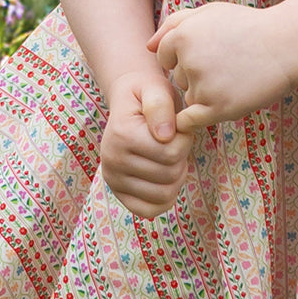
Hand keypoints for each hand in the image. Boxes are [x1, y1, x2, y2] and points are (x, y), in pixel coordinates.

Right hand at [99, 67, 194, 219]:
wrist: (128, 100)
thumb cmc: (147, 94)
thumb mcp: (156, 88)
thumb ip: (160, 106)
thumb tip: (165, 135)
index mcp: (122, 135)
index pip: (171, 153)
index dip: (185, 139)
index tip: (178, 126)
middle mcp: (112, 160)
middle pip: (169, 175)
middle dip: (181, 157)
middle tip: (175, 141)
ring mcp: (113, 179)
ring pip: (164, 195)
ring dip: (176, 176)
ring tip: (169, 155)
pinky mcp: (118, 193)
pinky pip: (149, 210)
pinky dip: (164, 197)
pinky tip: (165, 176)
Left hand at [146, 2, 296, 131]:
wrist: (286, 45)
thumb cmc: (247, 26)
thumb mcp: (210, 12)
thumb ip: (174, 23)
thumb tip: (148, 46)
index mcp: (183, 35)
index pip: (164, 56)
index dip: (185, 55)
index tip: (210, 52)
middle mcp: (188, 61)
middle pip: (179, 78)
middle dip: (197, 74)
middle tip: (228, 63)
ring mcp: (202, 87)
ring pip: (189, 97)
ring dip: (206, 93)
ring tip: (235, 77)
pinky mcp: (217, 109)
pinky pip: (190, 121)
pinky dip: (200, 116)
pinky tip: (221, 102)